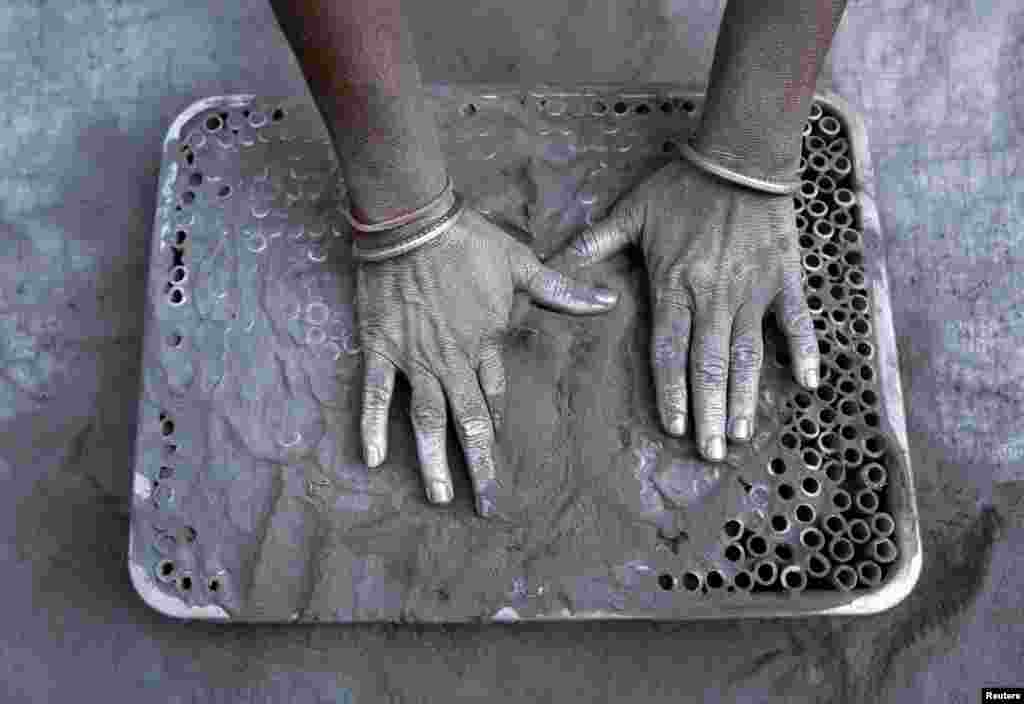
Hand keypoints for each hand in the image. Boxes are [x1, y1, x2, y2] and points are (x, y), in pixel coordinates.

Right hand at [356, 205, 618, 515]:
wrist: (412, 221)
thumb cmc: (468, 240)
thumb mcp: (521, 263)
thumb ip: (561, 290)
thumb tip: (608, 299)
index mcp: (487, 342)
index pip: (495, 396)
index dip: (497, 424)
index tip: (498, 451)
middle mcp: (453, 360)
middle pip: (468, 422)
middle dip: (479, 466)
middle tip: (486, 505)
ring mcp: (415, 358)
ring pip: (425, 419)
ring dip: (433, 460)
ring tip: (439, 496)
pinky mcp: (381, 348)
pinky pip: (374, 394)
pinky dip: (372, 426)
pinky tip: (373, 460)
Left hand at [547, 158, 819, 461]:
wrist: (740, 156)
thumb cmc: (682, 186)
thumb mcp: (631, 211)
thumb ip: (595, 243)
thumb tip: (556, 263)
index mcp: (675, 286)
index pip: (670, 352)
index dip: (671, 393)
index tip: (673, 428)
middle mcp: (714, 297)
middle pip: (709, 365)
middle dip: (710, 412)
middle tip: (713, 452)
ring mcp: (752, 291)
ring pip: (749, 354)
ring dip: (747, 396)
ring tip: (745, 433)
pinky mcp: (784, 279)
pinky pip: (797, 322)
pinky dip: (804, 351)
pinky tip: (806, 383)